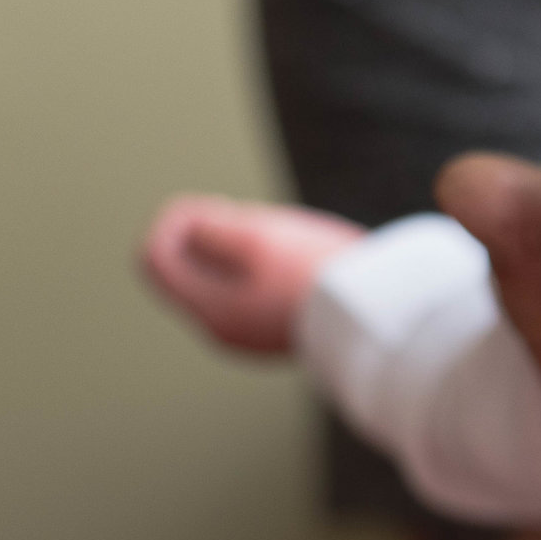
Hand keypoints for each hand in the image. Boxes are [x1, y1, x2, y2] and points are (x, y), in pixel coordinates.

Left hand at [140, 194, 364, 354]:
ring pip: (220, 279)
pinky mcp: (279, 330)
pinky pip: (249, 293)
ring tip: (280, 237)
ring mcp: (252, 334)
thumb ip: (209, 228)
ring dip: (237, 248)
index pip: (155, 258)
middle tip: (251, 218)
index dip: (174, 220)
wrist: (385, 313)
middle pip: (188, 268)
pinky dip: (258, 268)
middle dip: (208, 233)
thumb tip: (187, 226)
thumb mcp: (258, 236)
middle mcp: (224, 330)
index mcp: (211, 312)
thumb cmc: (322, 274)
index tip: (216, 206)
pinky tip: (296, 257)